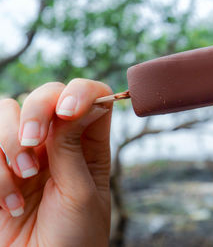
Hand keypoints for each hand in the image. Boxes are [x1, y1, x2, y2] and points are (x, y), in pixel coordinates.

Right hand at [0, 79, 112, 246]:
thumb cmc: (74, 238)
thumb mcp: (80, 193)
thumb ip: (71, 147)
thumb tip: (70, 104)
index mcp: (91, 146)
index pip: (93, 97)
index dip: (81, 91)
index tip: (67, 111)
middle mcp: (59, 143)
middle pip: (46, 95)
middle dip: (36, 111)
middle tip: (32, 143)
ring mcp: (27, 153)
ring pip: (8, 111)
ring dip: (10, 143)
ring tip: (24, 178)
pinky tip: (10, 204)